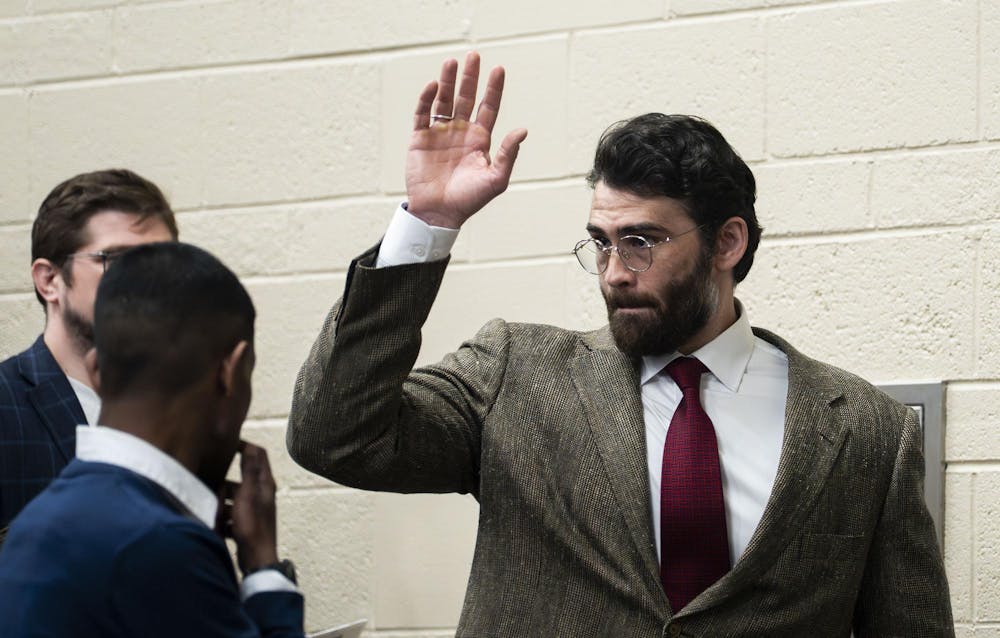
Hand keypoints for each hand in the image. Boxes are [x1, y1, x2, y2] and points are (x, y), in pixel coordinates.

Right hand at [218, 441, 278, 574]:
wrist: (256, 559)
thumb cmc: (252, 526)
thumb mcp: (246, 495)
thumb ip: (249, 472)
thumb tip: (251, 447)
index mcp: (265, 483)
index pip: (259, 454)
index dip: (245, 446)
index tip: (226, 445)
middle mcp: (262, 494)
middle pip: (242, 478)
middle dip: (225, 482)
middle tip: (209, 483)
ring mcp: (255, 509)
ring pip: (234, 497)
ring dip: (221, 502)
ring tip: (210, 508)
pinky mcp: (247, 523)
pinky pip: (232, 514)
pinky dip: (223, 518)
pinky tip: (215, 526)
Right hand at [405, 51, 527, 228]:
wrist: (439, 214)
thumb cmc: (469, 200)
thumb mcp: (496, 179)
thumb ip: (508, 154)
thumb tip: (522, 130)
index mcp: (479, 140)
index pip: (488, 107)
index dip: (494, 89)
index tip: (499, 69)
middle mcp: (460, 132)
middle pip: (466, 98)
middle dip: (470, 77)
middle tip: (474, 55)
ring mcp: (440, 133)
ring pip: (444, 101)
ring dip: (448, 82)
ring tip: (452, 62)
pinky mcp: (420, 138)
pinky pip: (423, 114)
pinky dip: (426, 99)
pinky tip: (433, 86)